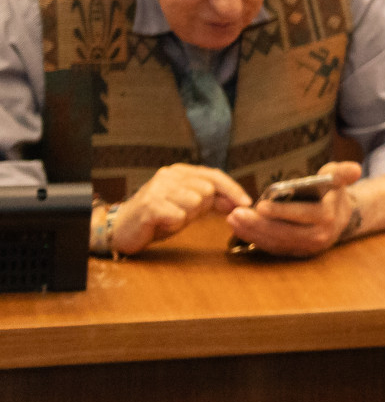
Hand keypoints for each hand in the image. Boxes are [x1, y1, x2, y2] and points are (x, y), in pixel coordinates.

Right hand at [112, 163, 252, 254]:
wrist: (122, 229)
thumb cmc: (158, 217)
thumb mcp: (189, 206)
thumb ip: (211, 201)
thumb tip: (239, 202)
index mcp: (181, 172)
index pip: (215, 176)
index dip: (233, 189)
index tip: (246, 203)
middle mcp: (169, 175)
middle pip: (207, 192)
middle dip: (199, 209)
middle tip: (179, 215)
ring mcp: (158, 188)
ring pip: (194, 203)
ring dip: (185, 217)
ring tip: (168, 218)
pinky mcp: (150, 204)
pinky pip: (179, 216)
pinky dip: (173, 224)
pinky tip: (160, 223)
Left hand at [226, 161, 361, 257]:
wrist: (339, 217)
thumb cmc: (331, 193)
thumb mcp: (336, 179)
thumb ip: (341, 173)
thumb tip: (355, 169)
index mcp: (328, 217)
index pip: (303, 214)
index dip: (281, 211)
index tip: (261, 205)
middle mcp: (318, 236)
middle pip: (285, 232)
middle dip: (258, 224)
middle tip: (237, 214)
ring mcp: (307, 247)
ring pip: (276, 242)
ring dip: (252, 232)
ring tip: (233, 219)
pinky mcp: (296, 253)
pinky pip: (273, 248)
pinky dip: (255, 239)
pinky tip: (239, 228)